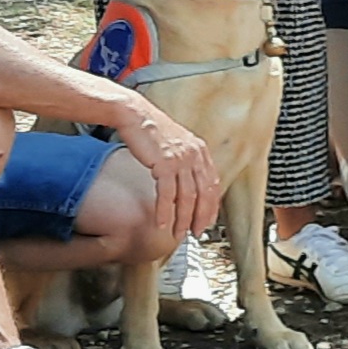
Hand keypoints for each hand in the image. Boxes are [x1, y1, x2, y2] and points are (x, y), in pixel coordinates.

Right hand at [114, 105, 222, 240]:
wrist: (135, 115)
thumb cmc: (151, 131)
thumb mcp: (176, 144)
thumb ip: (186, 161)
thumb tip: (188, 184)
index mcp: (200, 151)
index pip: (212, 184)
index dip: (211, 205)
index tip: (207, 220)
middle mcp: (194, 155)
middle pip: (204, 193)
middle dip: (201, 217)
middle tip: (196, 232)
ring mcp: (181, 159)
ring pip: (187, 197)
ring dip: (182, 219)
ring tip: (177, 233)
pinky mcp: (164, 163)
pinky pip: (167, 194)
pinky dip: (165, 211)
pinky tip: (162, 223)